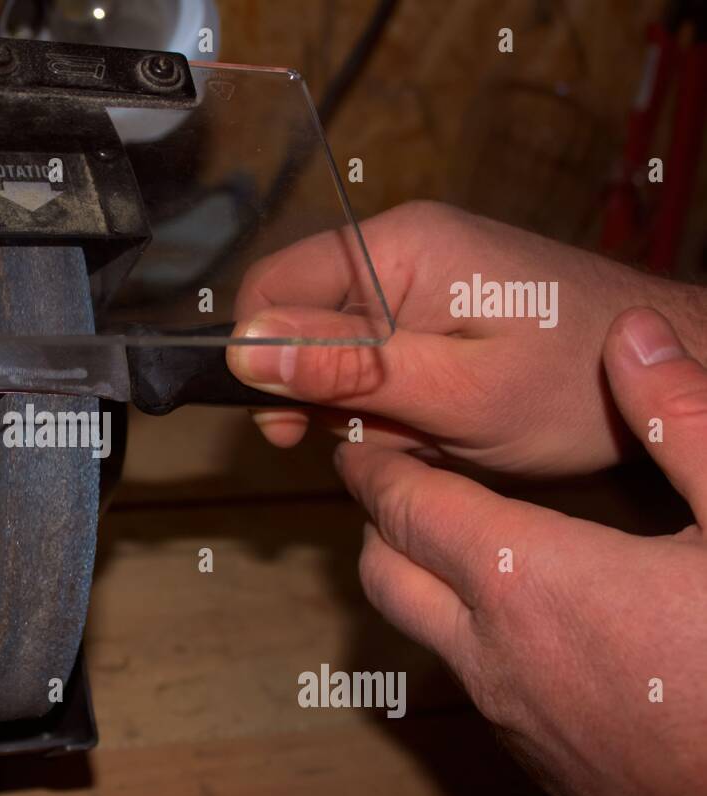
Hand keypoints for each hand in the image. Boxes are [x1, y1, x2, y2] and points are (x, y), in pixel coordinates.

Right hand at [226, 201, 706, 477]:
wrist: (670, 371)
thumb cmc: (573, 385)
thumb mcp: (451, 391)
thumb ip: (344, 367)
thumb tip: (243, 349)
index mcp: (396, 247)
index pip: (270, 288)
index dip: (262, 360)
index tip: (290, 428)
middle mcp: (401, 247)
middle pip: (301, 320)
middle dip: (323, 391)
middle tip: (378, 438)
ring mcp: (421, 276)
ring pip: (337, 348)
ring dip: (363, 404)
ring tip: (427, 433)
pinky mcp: (438, 305)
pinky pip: (378, 354)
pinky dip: (393, 400)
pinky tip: (437, 424)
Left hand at [334, 307, 706, 795]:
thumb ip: (682, 425)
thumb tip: (633, 340)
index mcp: (529, 583)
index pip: (406, 508)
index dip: (374, 464)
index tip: (360, 438)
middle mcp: (493, 653)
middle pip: (384, 573)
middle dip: (378, 519)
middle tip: (400, 479)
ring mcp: (509, 716)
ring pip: (421, 633)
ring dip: (420, 578)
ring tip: (463, 537)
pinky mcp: (536, 760)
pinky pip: (472, 681)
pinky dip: (466, 634)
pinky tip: (532, 618)